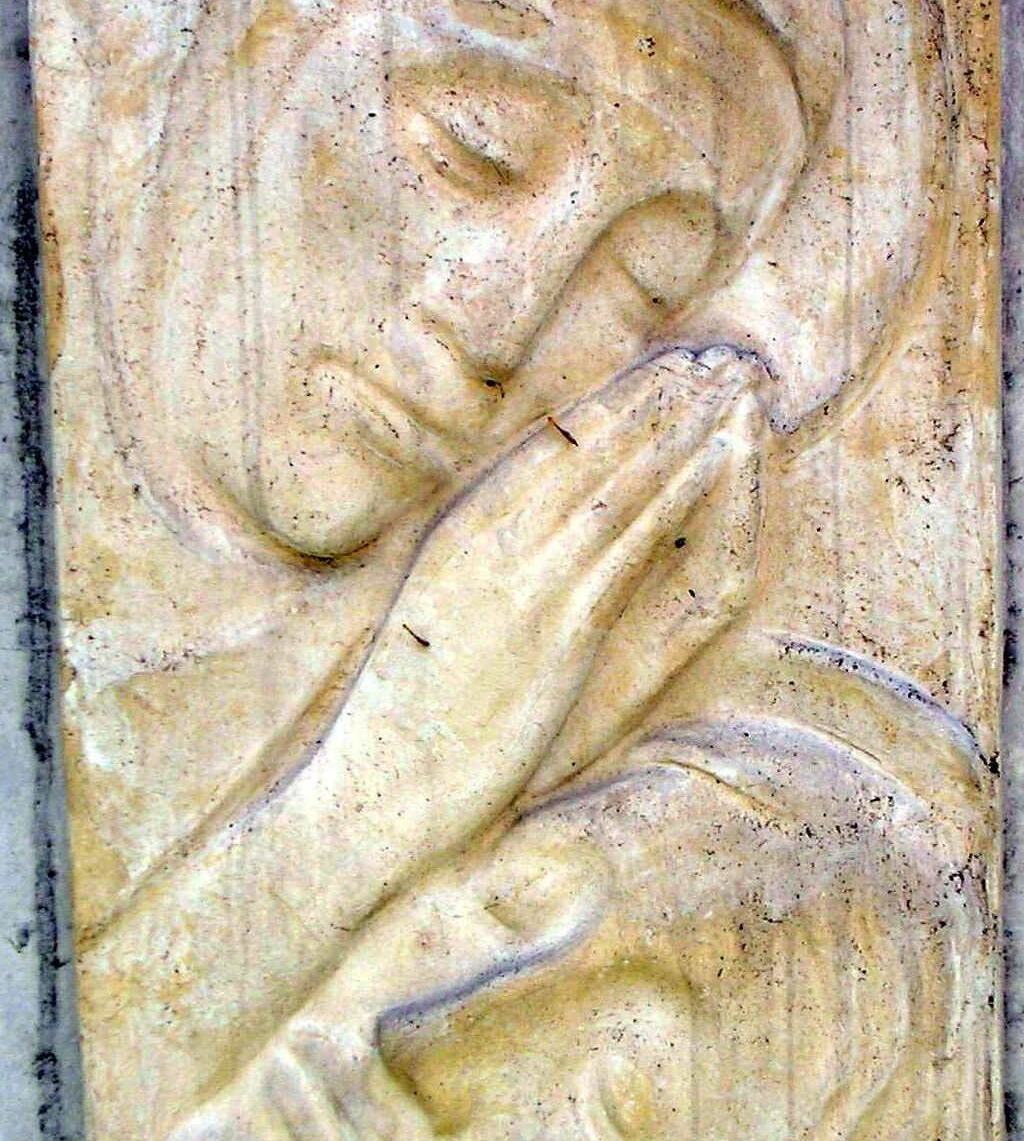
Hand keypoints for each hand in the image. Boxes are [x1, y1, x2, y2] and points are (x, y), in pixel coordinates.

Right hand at [274, 343, 768, 926]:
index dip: (612, 404)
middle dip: (658, 397)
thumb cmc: (397, 722)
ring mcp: (527, 581)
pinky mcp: (560, 628)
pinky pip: (634, 541)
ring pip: (621, 479)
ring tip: (731, 381)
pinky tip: (719, 456)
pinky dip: (680, 489)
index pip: (547, 449)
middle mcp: (493, 542)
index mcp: (457, 537)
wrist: (376, 784)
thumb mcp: (426, 625)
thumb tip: (504, 547)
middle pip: (590, 449)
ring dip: (683, 425)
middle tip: (715, 355)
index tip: (660, 368)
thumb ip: (471, 575)